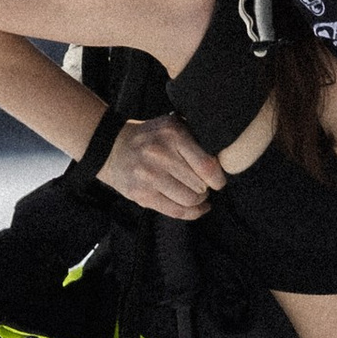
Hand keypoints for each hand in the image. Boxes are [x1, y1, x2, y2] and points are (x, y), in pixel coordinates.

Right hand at [102, 114, 227, 221]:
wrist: (112, 148)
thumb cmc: (150, 137)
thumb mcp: (172, 125)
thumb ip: (196, 136)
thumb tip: (224, 157)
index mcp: (173, 135)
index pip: (206, 166)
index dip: (218, 178)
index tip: (219, 180)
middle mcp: (160, 155)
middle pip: (200, 185)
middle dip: (206, 188)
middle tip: (205, 185)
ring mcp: (149, 177)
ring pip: (189, 200)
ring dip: (199, 200)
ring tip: (198, 194)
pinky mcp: (142, 195)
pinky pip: (176, 211)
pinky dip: (192, 213)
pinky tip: (198, 208)